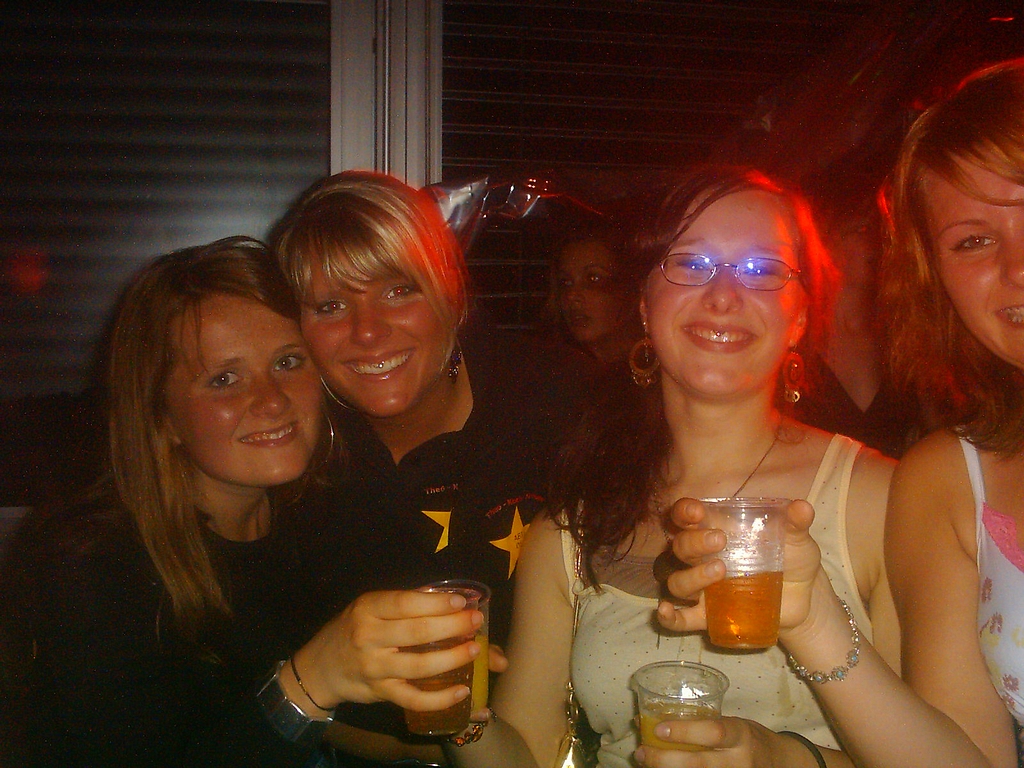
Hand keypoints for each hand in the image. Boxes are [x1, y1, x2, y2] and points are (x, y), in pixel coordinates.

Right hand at [292, 589, 482, 710]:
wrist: (320, 667)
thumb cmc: (354, 629)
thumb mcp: (370, 607)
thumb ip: (407, 603)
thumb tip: (453, 599)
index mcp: (368, 608)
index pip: (405, 602)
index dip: (436, 602)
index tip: (462, 601)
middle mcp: (369, 636)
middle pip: (417, 632)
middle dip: (452, 626)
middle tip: (475, 621)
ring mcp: (374, 667)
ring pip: (418, 666)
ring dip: (452, 659)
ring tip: (475, 650)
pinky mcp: (380, 692)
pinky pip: (413, 699)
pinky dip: (439, 699)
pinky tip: (461, 691)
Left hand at [634, 716, 795, 767]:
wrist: (779, 764)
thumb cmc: (748, 738)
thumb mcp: (733, 724)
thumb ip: (700, 722)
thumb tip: (649, 715)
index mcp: (740, 734)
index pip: (713, 733)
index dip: (685, 731)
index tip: (659, 728)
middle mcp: (738, 761)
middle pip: (697, 764)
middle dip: (664, 759)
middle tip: (641, 750)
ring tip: (643, 760)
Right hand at [656, 498, 820, 634]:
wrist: (805, 599)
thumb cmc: (793, 560)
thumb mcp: (797, 540)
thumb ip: (796, 524)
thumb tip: (802, 507)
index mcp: (716, 530)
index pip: (686, 517)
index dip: (683, 512)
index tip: (696, 512)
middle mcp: (701, 558)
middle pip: (679, 547)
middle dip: (693, 542)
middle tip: (720, 541)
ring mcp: (703, 589)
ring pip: (677, 581)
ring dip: (691, 576)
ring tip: (720, 571)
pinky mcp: (709, 617)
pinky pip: (679, 619)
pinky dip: (668, 616)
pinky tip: (666, 611)